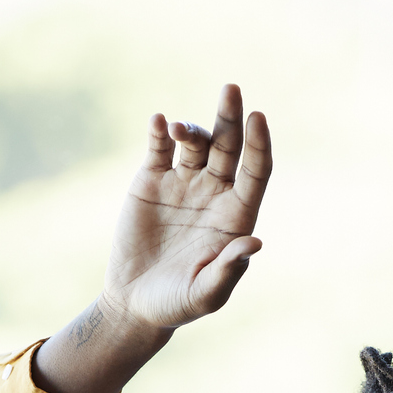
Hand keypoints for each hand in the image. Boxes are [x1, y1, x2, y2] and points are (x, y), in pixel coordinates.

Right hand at [104, 83, 272, 328]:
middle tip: (231, 88)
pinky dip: (158, 133)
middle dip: (230, 117)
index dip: (259, 145)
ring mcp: (182, 184)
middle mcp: (214, 193)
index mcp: (236, 215)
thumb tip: (255, 242)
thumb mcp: (205, 294)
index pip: (255, 171)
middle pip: (228, 147)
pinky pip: (158, 150)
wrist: (134, 304)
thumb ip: (228, 270)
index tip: (258, 118)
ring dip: (190, 128)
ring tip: (176, 128)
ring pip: (194, 142)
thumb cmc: (177, 304)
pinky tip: (158, 122)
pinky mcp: (150, 182)